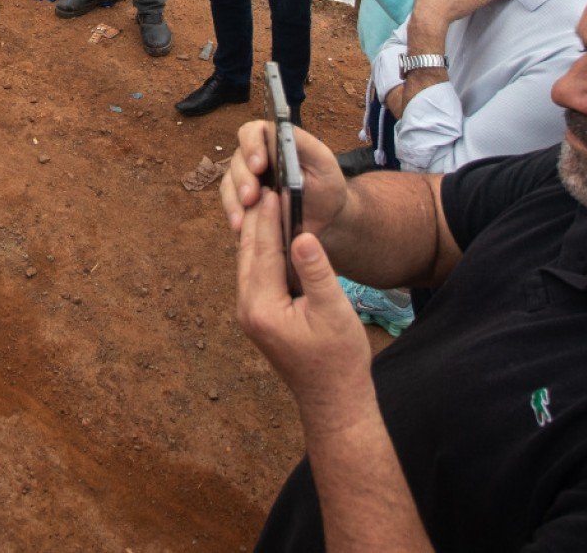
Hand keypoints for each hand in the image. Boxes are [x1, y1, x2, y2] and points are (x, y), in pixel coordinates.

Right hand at [219, 119, 348, 240]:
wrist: (326, 215)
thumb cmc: (326, 182)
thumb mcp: (322, 159)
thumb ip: (302, 143)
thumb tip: (279, 133)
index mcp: (272, 140)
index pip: (252, 133)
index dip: (251, 146)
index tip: (259, 165)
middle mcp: (254, 157)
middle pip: (237, 160)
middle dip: (243, 179)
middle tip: (251, 197)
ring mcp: (246, 179)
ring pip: (229, 183)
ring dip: (234, 199)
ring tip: (243, 218)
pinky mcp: (243, 201)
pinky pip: (231, 204)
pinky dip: (234, 214)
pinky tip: (240, 226)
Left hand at [235, 189, 372, 416]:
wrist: (334, 400)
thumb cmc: (339, 359)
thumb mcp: (333, 310)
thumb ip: (316, 271)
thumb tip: (302, 234)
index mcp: (261, 307)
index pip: (262, 250)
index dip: (269, 217)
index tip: (275, 188)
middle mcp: (248, 310)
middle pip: (249, 253)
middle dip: (258, 219)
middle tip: (268, 184)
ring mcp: (251, 315)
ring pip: (250, 263)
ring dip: (258, 234)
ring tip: (270, 202)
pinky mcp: (259, 318)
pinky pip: (257, 275)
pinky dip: (264, 253)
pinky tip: (275, 237)